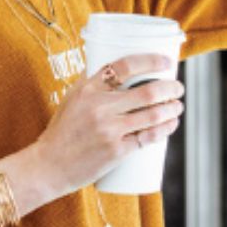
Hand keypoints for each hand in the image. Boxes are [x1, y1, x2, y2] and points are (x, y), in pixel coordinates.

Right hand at [32, 53, 184, 196]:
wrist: (49, 165)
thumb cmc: (61, 131)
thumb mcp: (72, 99)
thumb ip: (91, 83)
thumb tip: (114, 68)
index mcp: (88, 89)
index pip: (125, 66)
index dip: (150, 60)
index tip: (166, 61)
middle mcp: (99, 107)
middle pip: (147, 92)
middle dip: (171, 88)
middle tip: (178, 88)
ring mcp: (109, 130)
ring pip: (153, 115)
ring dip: (173, 108)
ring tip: (178, 106)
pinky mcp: (116, 151)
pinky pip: (148, 137)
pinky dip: (165, 129)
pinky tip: (171, 124)